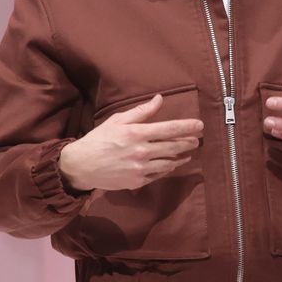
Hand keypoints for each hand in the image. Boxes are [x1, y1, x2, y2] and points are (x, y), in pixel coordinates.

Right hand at [59, 94, 203, 192]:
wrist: (82, 165)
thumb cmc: (99, 139)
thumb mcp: (117, 121)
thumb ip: (141, 112)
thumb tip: (159, 99)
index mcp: (136, 133)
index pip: (168, 129)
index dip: (186, 127)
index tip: (200, 125)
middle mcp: (141, 151)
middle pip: (172, 146)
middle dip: (188, 142)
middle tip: (197, 139)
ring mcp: (140, 168)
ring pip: (168, 162)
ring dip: (181, 157)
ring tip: (188, 153)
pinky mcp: (137, 181)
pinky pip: (158, 174)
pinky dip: (166, 168)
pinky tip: (171, 164)